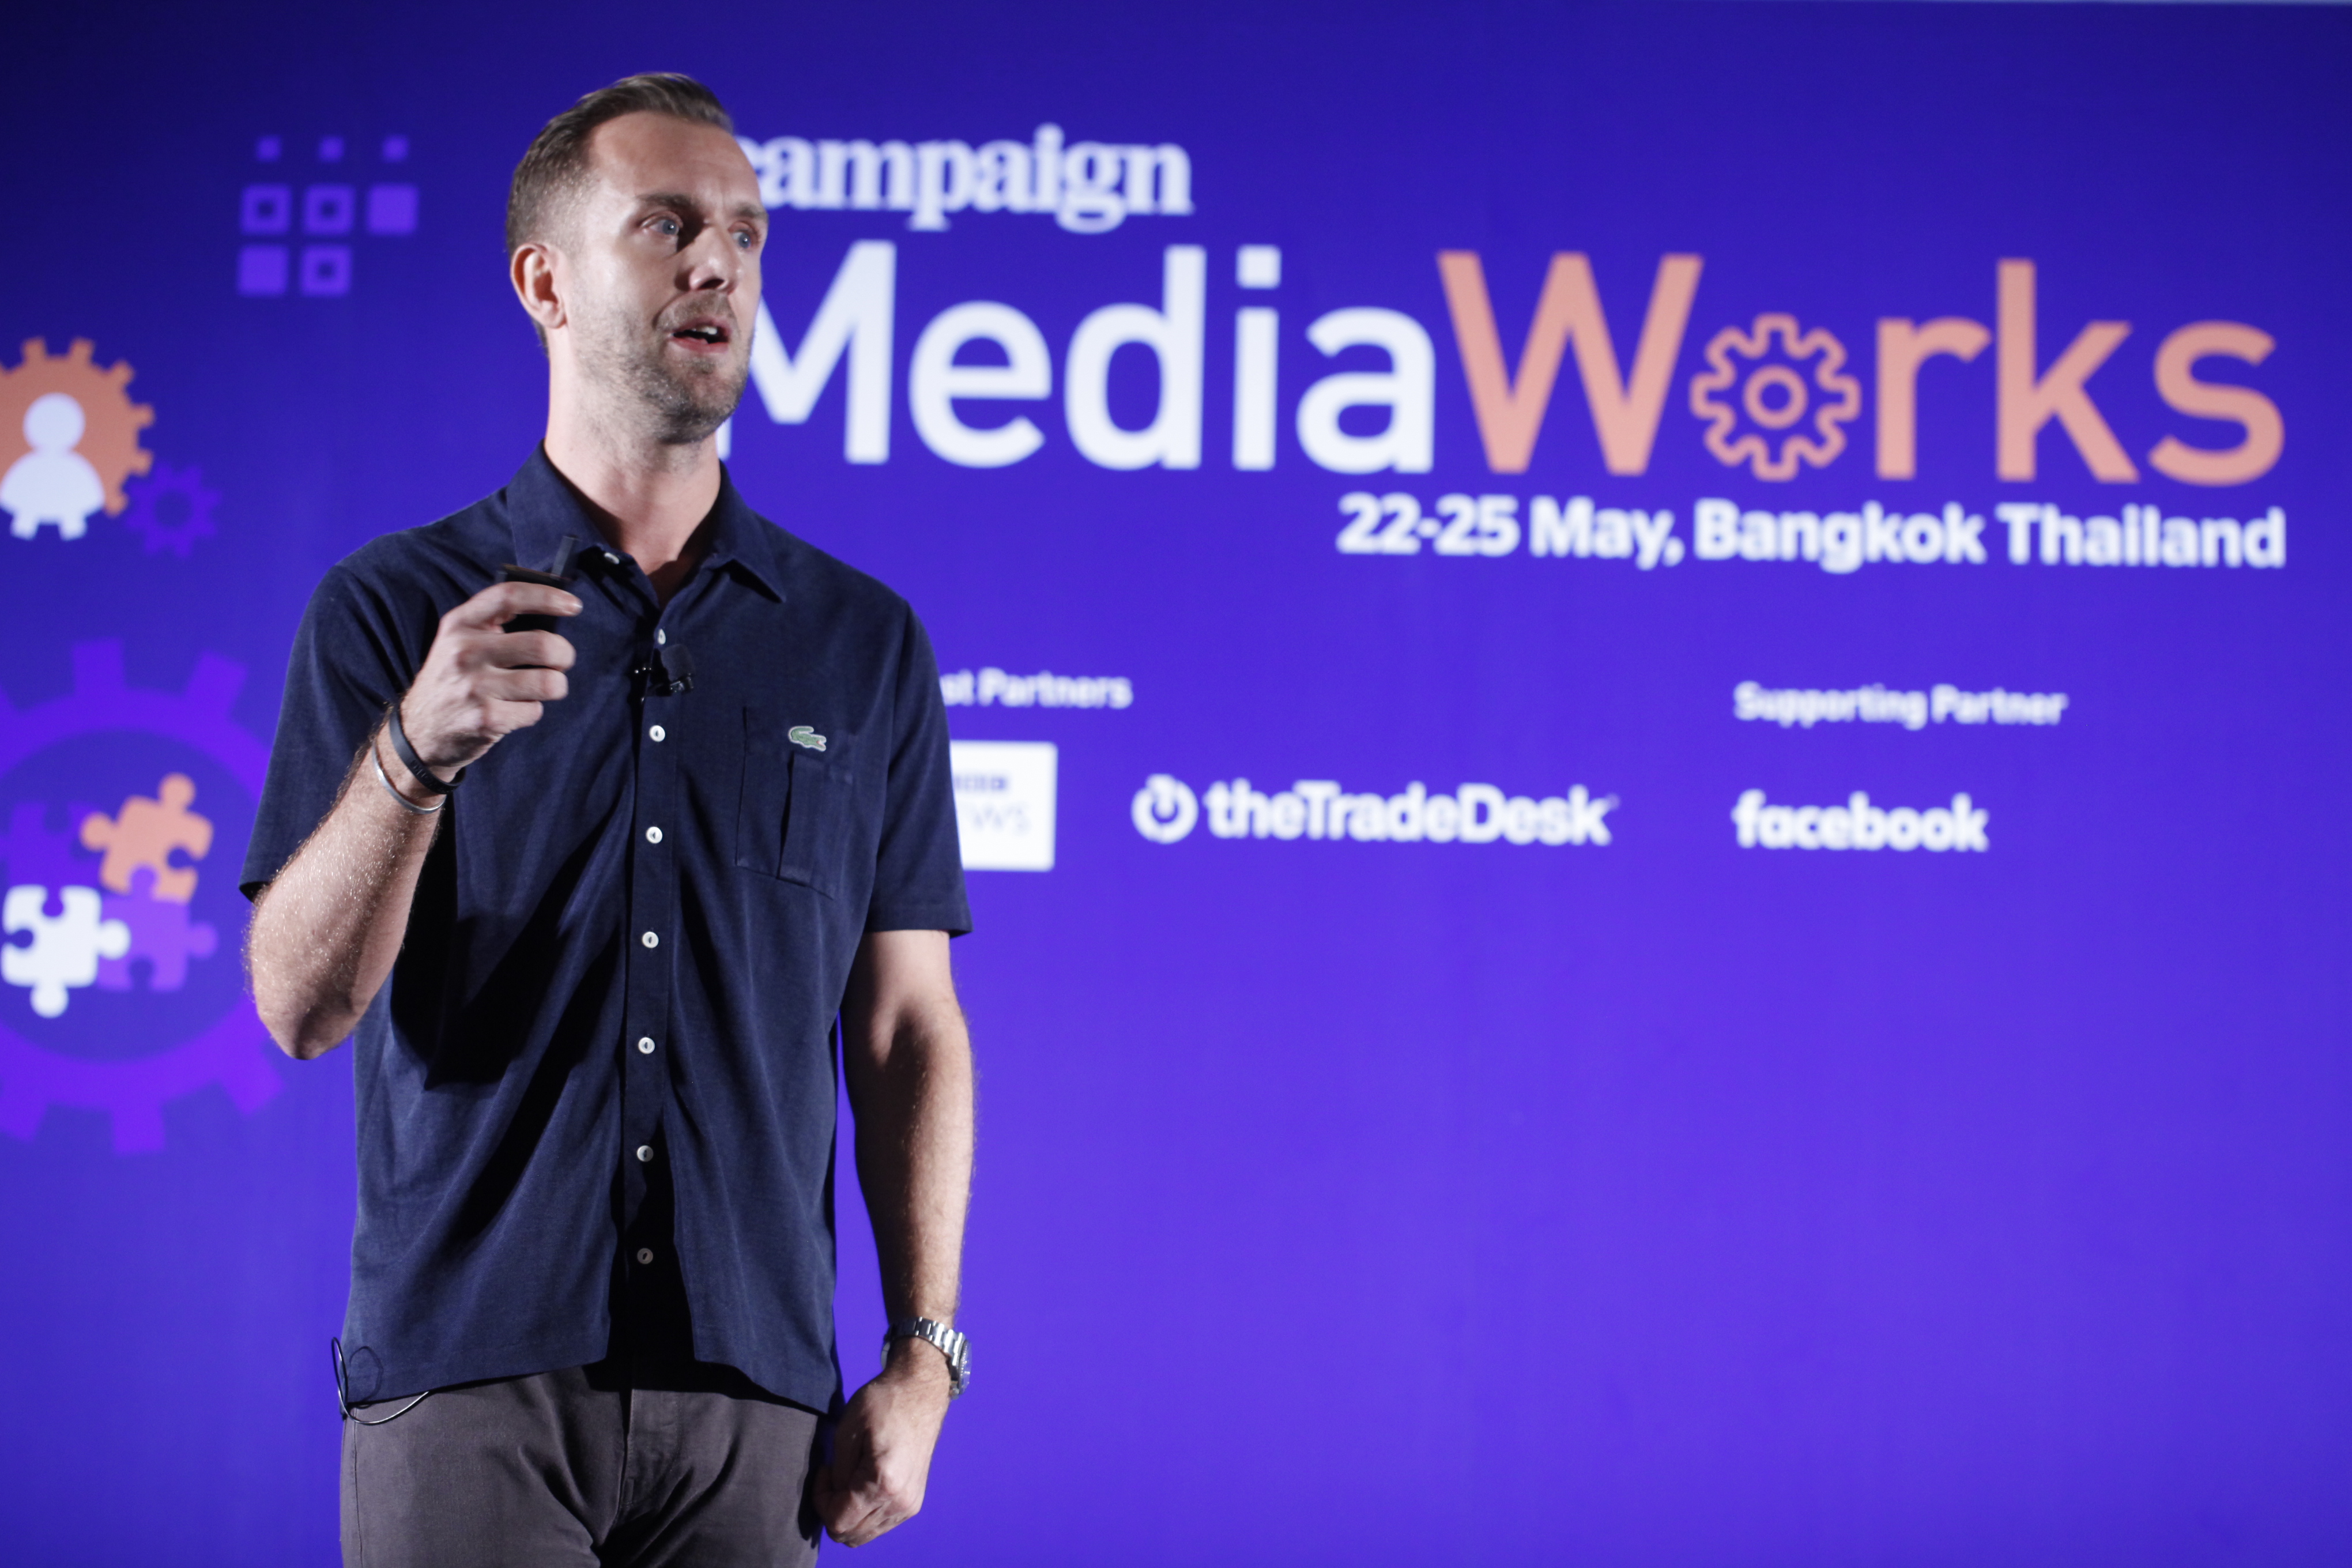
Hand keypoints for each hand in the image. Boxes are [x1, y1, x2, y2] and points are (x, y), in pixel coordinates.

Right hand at [397, 581, 580, 774]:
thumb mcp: (460, 642)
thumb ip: (495, 625)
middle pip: (543, 644)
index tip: (573, 605)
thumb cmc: (454, 681)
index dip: (547, 597)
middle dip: (564, 655)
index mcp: (460, 624)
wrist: (420, 731)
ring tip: (541, 687)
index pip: (509, 596)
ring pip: (549, 682)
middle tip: (560, 662)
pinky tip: (513, 710)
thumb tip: (551, 617)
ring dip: (555, 686)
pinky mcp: (486, 719)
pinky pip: (535, 711)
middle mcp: (464, 651)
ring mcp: (474, 687)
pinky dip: (532, 711)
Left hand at [811, 1340, 953, 1545]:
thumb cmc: (883, 1403)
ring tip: (847, 1479)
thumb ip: (838, 1473)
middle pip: (850, 1535)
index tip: (824, 1471)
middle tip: (833, 1477)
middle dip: (832, 1510)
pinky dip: (863, 1513)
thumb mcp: (847, 1431)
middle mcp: (900, 1501)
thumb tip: (835, 1496)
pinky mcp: (913, 1502)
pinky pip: (879, 1524)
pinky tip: (862, 1484)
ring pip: (863, 1534)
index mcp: (883, 1483)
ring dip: (848, 1514)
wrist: (919, 1391)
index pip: (838, 1521)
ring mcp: (909, 1504)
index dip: (821, 1500)